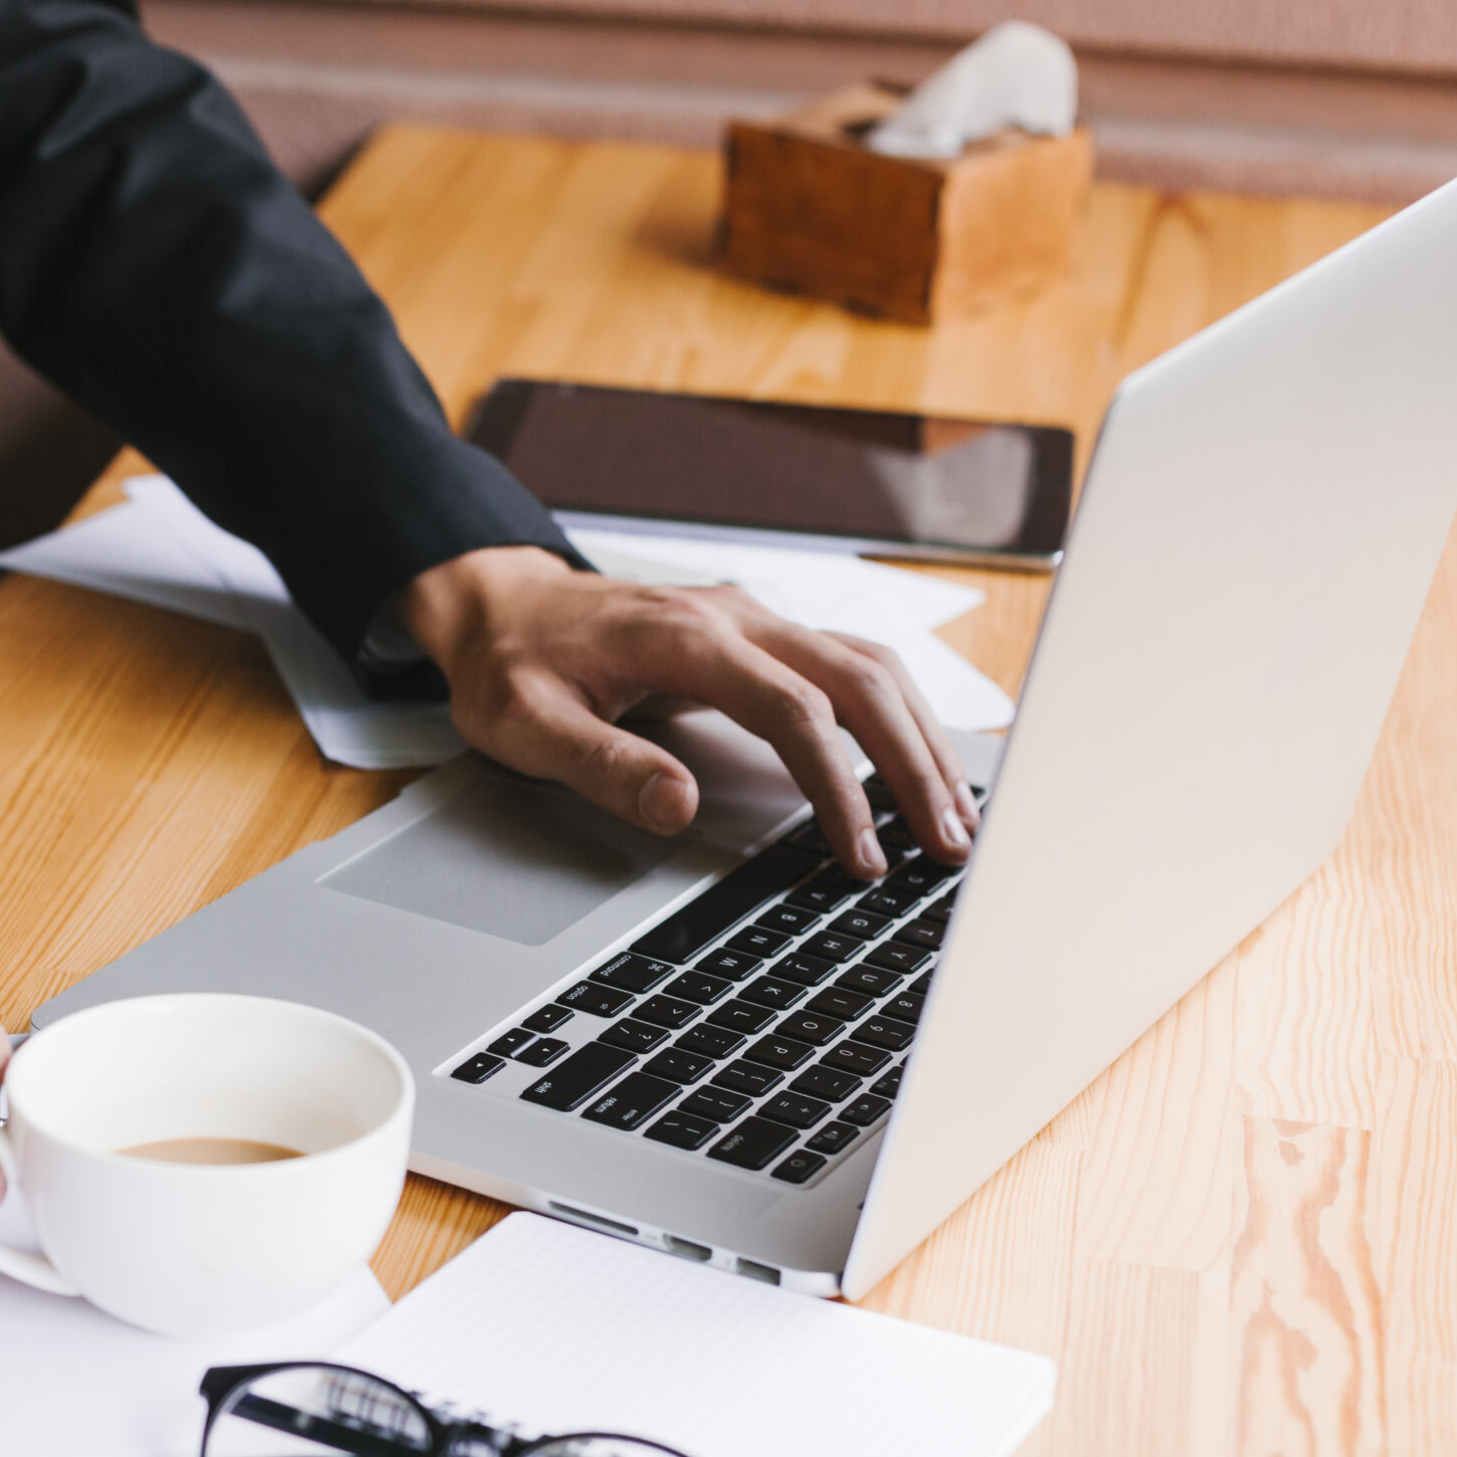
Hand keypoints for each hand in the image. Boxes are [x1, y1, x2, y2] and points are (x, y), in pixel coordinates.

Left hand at [400, 546, 978, 877]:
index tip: (861, 852)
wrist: (503, 605)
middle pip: (859, 679)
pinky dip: (898, 715)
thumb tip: (679, 807)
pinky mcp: (761, 637)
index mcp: (683, 637)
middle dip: (912, 764)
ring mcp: (754, 621)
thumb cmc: (512, 664)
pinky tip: (919, 762)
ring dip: (919, 739)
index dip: (837, 784)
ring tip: (953, 817)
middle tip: (948, 842)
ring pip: (870, 666)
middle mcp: (735, 618)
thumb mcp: (526, 725)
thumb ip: (601, 765)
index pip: (793, 709)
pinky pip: (852, 666)